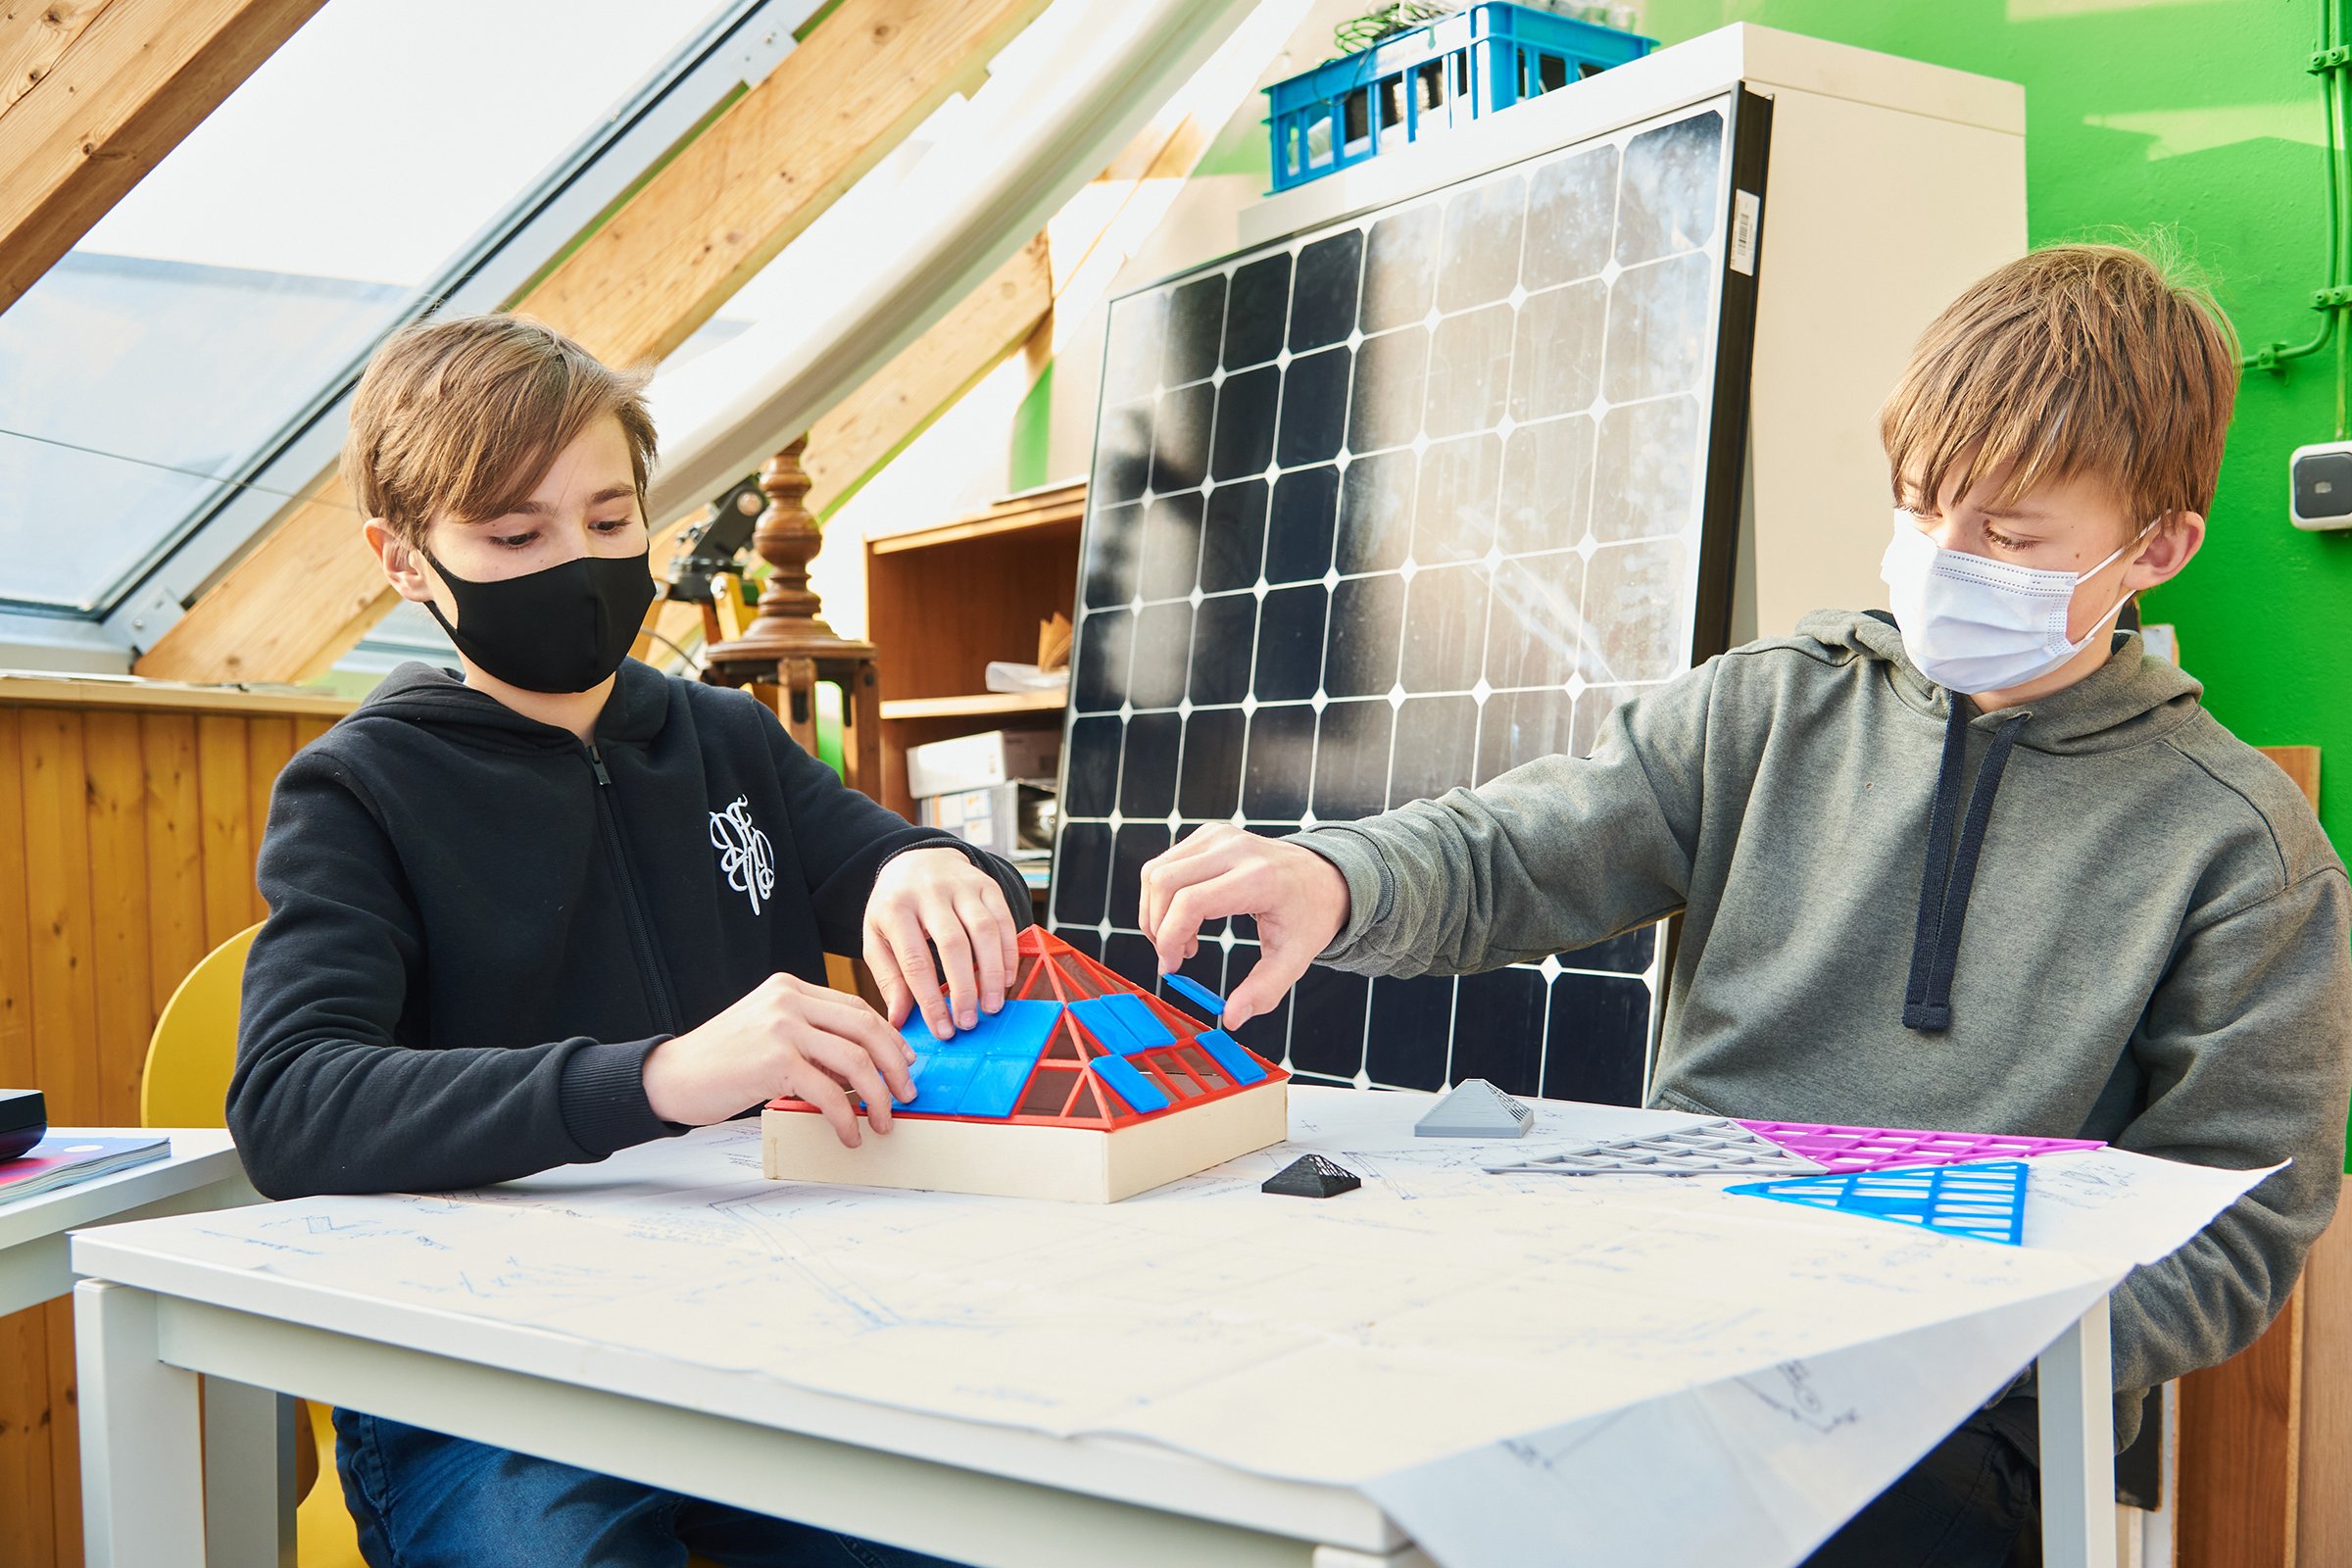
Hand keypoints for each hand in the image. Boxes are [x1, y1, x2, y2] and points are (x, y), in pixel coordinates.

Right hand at [642, 972, 915, 1146]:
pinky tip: (849, 1133)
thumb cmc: (719, 1062)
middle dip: (896, 1065)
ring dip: (879, 1096)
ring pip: (856, 1060)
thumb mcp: (769, 1034)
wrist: (670, 1077)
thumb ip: (810, 1039)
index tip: (904, 1064)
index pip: (856, 1007)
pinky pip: (830, 1091)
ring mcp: (782, 1027)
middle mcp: (789, 1000)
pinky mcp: (775, 1061)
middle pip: (866, 1028)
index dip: (888, 1038)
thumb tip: (862, 1069)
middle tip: (906, 1094)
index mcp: (790, 988)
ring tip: (884, 1120)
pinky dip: (848, 1117)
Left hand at [864, 847, 1021, 1039]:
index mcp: (895, 908)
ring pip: (985, 930)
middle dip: (964, 988)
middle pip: (953, 944)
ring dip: (993, 973)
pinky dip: (1008, 953)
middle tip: (969, 1022)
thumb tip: (898, 1020)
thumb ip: (888, 978)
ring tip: (992, 1006)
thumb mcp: (877, 937)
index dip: (930, 999)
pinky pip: (1004, 920)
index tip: (942, 1029)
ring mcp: (962, 886)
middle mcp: (930, 892)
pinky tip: (1007, 979)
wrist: (917, 859)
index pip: (914, 960)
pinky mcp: (987, 885)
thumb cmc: (896, 906)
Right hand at [1137, 825, 1349, 1026]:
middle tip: (1173, 957)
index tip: (1172, 967)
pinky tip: (1186, 917)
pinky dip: (1162, 896)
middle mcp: (1235, 849)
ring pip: (1156, 871)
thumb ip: (1264, 990)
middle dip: (1156, 927)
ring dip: (1155, 912)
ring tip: (1182, 939)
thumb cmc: (1308, 916)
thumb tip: (1231, 1019)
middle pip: (1164, 883)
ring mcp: (1219, 836)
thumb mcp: (1295, 958)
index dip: (1169, 938)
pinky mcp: (1209, 834)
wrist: (1323, 875)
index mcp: (1257, 879)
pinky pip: (1165, 863)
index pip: (1190, 902)